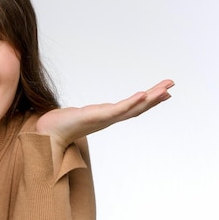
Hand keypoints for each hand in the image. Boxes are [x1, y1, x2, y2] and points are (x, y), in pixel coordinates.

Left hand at [37, 79, 174, 148]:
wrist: (46, 134)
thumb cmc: (59, 126)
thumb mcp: (77, 116)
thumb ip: (85, 115)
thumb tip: (85, 113)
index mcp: (106, 117)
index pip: (132, 108)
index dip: (148, 102)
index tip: (163, 92)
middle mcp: (108, 119)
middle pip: (137, 107)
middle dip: (155, 97)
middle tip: (171, 85)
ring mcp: (104, 119)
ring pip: (132, 108)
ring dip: (150, 99)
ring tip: (165, 89)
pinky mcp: (96, 117)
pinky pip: (118, 110)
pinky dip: (131, 103)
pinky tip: (143, 94)